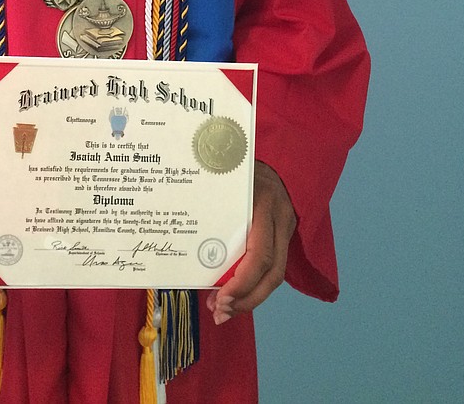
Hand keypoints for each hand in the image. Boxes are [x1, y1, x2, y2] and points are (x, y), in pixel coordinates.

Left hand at [207, 162, 296, 324]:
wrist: (267, 151)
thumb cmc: (234, 162)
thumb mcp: (221, 175)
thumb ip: (210, 200)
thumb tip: (178, 237)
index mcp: (262, 203)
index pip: (259, 254)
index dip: (242, 283)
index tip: (221, 298)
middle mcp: (279, 217)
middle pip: (272, 272)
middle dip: (246, 299)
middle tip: (219, 313)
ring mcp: (285, 226)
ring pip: (275, 274)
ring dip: (250, 298)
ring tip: (224, 310)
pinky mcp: (284, 232)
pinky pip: (273, 265)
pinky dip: (254, 284)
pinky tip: (235, 294)